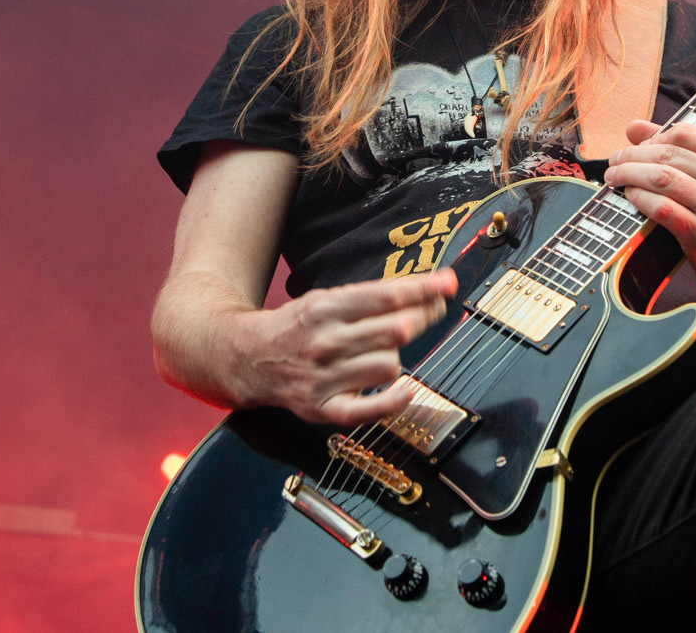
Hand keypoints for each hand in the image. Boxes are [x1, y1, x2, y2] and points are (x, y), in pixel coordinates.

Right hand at [231, 269, 457, 424]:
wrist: (249, 357)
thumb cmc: (297, 326)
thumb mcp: (326, 298)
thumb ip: (374, 296)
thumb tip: (428, 286)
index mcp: (325, 308)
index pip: (387, 297)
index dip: (424, 289)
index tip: (446, 285)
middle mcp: (325, 342)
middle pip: (395, 330)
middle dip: (423, 317)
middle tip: (432, 311)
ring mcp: (324, 378)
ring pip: (390, 366)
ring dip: (397, 357)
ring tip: (383, 352)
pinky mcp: (322, 408)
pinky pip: (369, 410)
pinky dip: (393, 401)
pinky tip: (406, 390)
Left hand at [604, 119, 695, 302]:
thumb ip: (682, 149)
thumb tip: (632, 126)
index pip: (684, 133)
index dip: (652, 137)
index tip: (637, 146)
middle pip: (668, 155)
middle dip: (633, 155)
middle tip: (615, 161)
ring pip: (661, 178)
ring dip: (629, 175)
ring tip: (615, 177)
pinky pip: (662, 209)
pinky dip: (639, 199)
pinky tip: (631, 197)